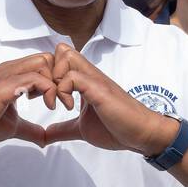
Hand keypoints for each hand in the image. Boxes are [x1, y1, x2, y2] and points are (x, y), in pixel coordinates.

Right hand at [0, 54, 58, 153]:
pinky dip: (48, 91)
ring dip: (57, 84)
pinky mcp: (4, 87)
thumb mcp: (13, 126)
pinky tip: (48, 107)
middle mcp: (10, 70)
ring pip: (44, 64)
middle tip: (63, 100)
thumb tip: (45, 139)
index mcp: (11, 74)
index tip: (60, 98)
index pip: (43, 62)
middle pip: (47, 58)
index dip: (57, 77)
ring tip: (58, 105)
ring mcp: (6, 76)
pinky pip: (35, 79)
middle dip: (61, 77)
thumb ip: (30, 128)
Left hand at [42, 43, 176, 153]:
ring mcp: (95, 80)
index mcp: (85, 81)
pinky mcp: (99, 89)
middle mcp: (90, 75)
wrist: (142, 134)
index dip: (47, 74)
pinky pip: (73, 77)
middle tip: (49, 95)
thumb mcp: (81, 129)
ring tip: (57, 102)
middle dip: (48, 71)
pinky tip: (69, 107)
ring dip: (54, 79)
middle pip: (61, 51)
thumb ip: (63, 129)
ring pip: (65, 57)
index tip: (46, 97)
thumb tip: (45, 135)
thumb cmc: (117, 129)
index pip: (60, 59)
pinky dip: (63, 91)